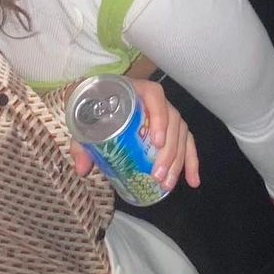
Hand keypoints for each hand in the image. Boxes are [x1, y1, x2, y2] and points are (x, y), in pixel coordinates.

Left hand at [69, 79, 198, 190]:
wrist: (93, 101)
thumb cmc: (91, 108)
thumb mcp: (83, 121)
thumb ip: (80, 143)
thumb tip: (81, 168)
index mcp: (134, 90)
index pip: (155, 96)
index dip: (160, 118)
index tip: (157, 142)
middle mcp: (154, 99)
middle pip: (172, 121)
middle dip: (169, 151)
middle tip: (157, 175)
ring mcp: (165, 113)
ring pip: (181, 134)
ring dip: (178, 160)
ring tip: (167, 183)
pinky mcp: (170, 128)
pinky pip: (186, 143)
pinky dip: (191, 162)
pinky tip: (192, 181)